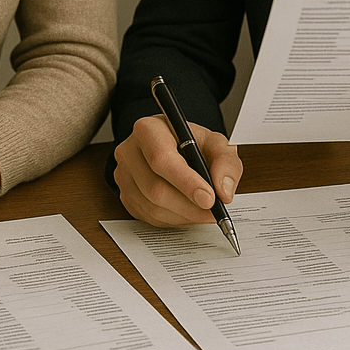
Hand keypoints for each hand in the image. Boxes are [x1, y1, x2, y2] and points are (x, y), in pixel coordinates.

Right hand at [113, 114, 242, 226]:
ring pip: (152, 207)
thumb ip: (226, 162)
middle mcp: (129, 151)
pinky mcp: (125, 195)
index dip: (186, 182)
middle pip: (155, 188)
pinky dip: (173, 220)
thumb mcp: (216, 143)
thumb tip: (223, 191)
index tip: (209, 198)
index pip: (162, 159)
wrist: (175, 146)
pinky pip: (148, 217)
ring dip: (183, 215)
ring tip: (203, 211)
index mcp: (148, 129)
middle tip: (213, 212)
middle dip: (189, 206)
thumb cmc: (192, 143)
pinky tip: (187, 211)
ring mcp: (124, 175)